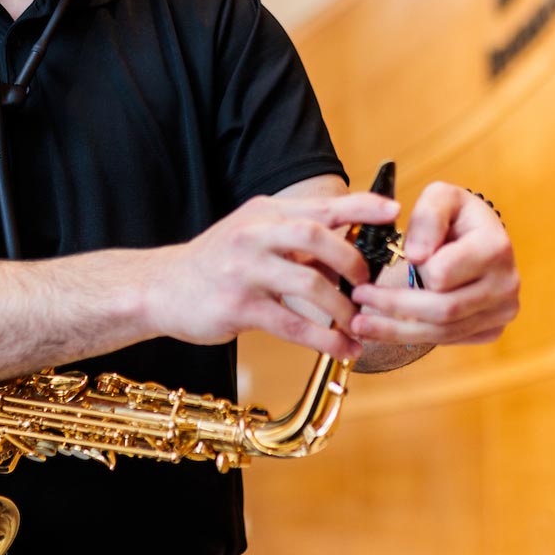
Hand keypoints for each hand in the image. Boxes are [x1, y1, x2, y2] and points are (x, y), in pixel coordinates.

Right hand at [138, 190, 398, 358]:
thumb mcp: (252, 233)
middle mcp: (255, 235)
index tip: (393, 212)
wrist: (161, 287)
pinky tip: (342, 349)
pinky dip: (325, 338)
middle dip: (352, 262)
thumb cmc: (216, 262)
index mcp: (265, 213)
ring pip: (309, 284)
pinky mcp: (238, 307)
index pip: (322, 205)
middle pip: (317, 237)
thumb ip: (294, 234)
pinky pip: (292, 324)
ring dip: (343, 308)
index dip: (361, 206)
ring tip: (358, 325)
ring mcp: (245, 271)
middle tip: (367, 284)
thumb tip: (348, 246)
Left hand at [349, 182, 517, 345]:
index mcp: (495, 247)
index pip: (443, 273)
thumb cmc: (456, 215)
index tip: (392, 261)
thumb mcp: (440, 198)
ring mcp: (502, 311)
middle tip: (358, 298)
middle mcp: (506, 284)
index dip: (416, 268)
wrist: (479, 237)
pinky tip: (384, 329)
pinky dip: (412, 337)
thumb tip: (417, 256)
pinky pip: (447, 340)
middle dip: (393, 307)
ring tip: (359, 323)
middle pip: (442, 310)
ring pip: (442, 332)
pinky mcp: (491, 329)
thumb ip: (427, 217)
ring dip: (396, 330)